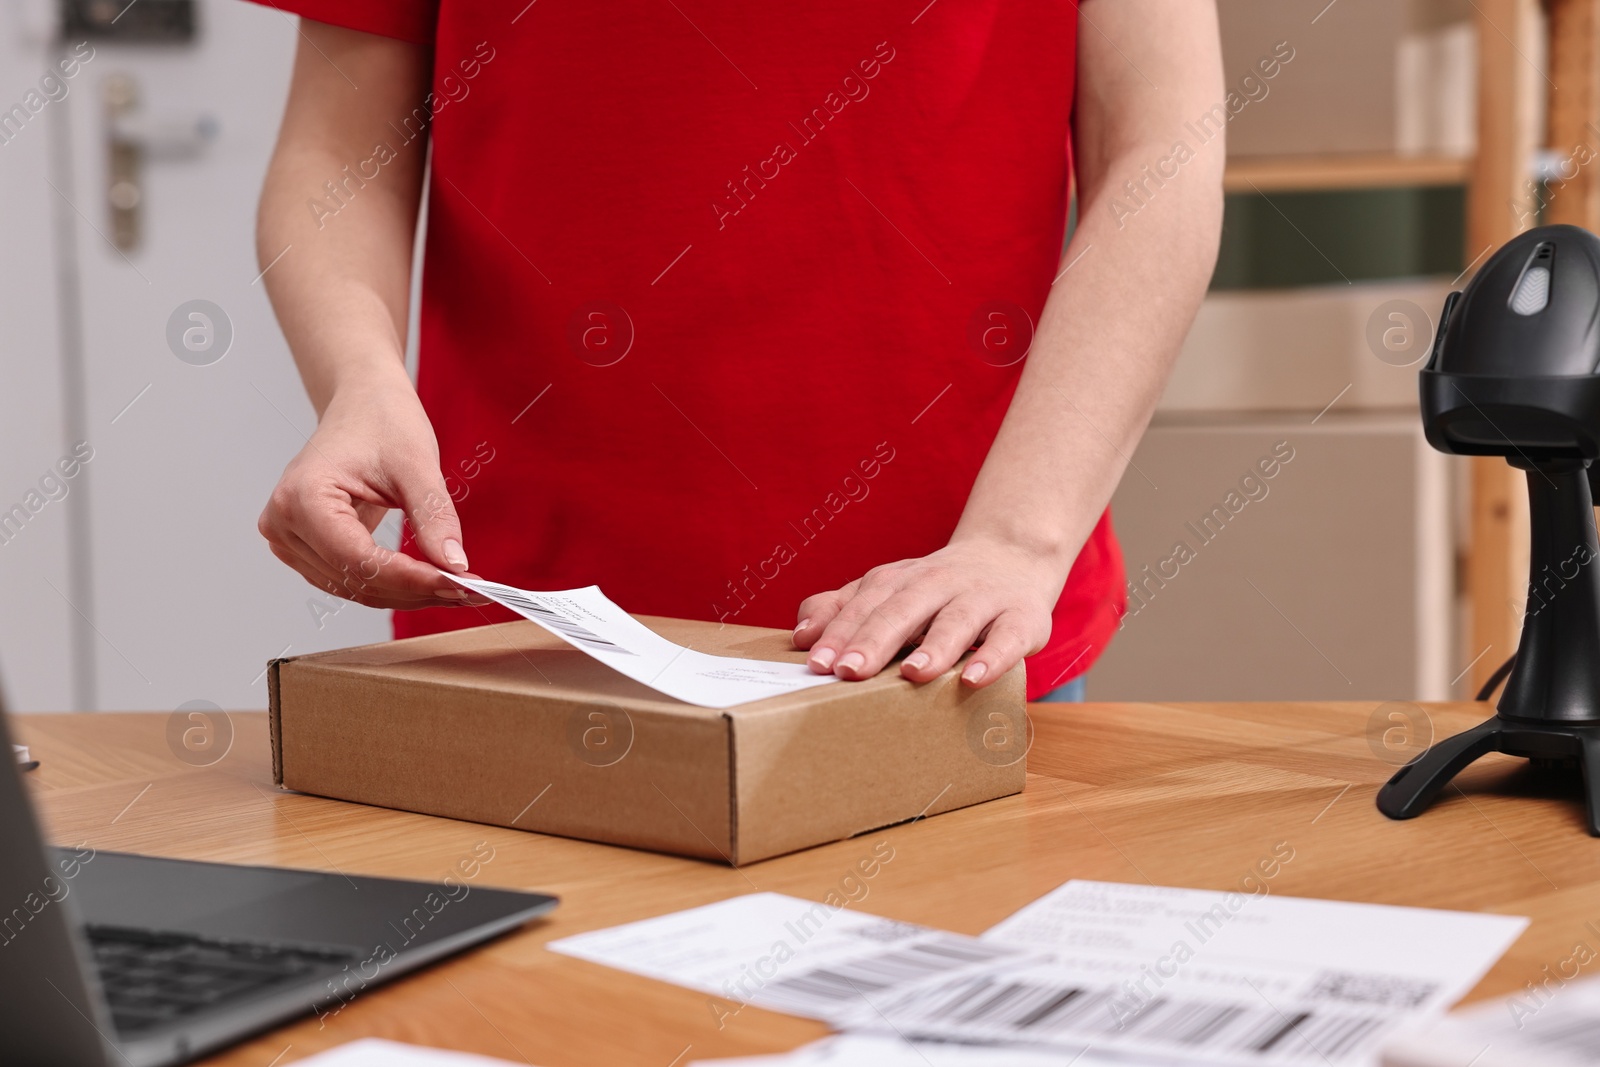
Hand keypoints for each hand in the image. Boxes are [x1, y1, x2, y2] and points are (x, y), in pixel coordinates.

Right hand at [258, 373, 489, 608]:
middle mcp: (283, 524)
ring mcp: (289, 539)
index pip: (358, 559)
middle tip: (470, 591)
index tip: (458, 585)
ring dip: (407, 593)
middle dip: (416, 588)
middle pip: (356, 579)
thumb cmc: (382, 420)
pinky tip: (431, 580)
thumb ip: (433, 517)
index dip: (410, 578)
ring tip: (457, 588)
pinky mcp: (306, 548)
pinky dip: (393, 585)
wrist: (362, 404)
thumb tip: (455, 567)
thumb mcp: (416, 464)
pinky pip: (351, 580)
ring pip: (355, 588)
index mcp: (301, 497)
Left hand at [792, 537, 1069, 687]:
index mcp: (900, 581)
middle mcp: (938, 584)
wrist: (1013, 555)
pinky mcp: (1022, 618)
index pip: (864, 604)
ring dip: (934, 646)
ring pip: (955, 620)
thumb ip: (843, 608)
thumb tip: (801, 635)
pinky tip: (973, 679)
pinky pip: (1007, 637)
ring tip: (911, 674)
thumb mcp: (890, 591)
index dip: (839, 632)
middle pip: (902, 609)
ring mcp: (982, 599)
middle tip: (849, 671)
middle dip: (874, 639)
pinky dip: (992, 657)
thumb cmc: (938, 589)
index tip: (817, 662)